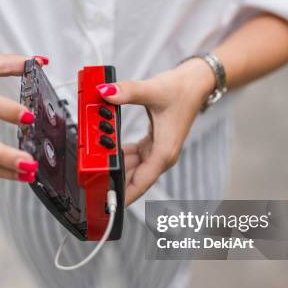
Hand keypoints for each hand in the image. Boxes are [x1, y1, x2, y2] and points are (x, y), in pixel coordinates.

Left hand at [100, 59, 215, 205]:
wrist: (197, 82)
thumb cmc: (182, 90)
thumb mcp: (152, 90)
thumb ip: (127, 91)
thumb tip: (106, 92)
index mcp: (164, 152)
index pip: (140, 183)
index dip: (123, 196)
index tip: (109, 205)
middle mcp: (161, 156)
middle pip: (133, 178)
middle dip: (113, 181)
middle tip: (90, 183)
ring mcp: (158, 151)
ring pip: (132, 167)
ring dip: (115, 165)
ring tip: (94, 164)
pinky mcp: (154, 144)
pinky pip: (134, 156)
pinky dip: (121, 154)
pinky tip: (109, 149)